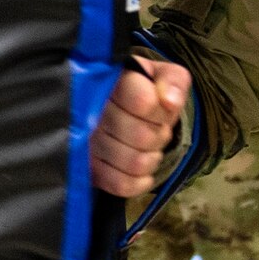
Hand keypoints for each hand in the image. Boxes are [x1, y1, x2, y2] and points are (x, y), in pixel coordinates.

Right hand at [91, 57, 189, 196]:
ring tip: (148, 147)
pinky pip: (120, 184)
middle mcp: (90, 110)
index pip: (144, 102)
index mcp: (109, 81)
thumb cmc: (141, 90)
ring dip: (151, 157)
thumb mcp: (161, 75)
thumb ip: (173, 81)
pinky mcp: (87, 168)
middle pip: (142, 136)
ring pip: (134, 162)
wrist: (114, 107)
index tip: (159, 106)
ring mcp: (85, 142)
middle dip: (159, 134)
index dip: (161, 111)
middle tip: (155, 128)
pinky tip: (143, 171)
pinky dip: (140, 181)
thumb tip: (170, 102)